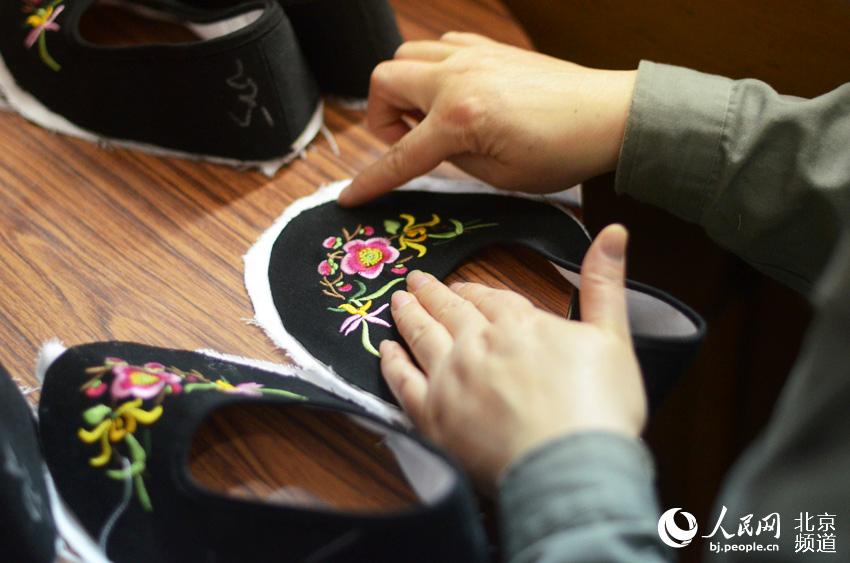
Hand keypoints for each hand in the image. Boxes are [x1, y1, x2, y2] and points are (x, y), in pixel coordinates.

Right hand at [338, 33, 636, 205]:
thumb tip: (428, 152)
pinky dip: (432, 68)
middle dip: (382, 116)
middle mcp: (457, 78)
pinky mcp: (489, 47)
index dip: (371, 180)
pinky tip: (451, 92)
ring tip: (428, 117)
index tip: (350, 196)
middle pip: (384, 81)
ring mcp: (472, 55)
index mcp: (459, 117)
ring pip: (406, 56)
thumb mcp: (500, 175)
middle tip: (407, 141)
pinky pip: (439, 46)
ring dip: (403, 88)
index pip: (400, 155)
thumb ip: (453, 161)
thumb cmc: (562, 151)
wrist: (608, 114)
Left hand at [379, 225, 645, 487]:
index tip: (460, 286)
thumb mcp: (612, 337)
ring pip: (422, 337)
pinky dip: (392, 364)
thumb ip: (605, 283)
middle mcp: (477, 344)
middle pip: (450, 312)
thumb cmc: (598, 407)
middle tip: (414, 279)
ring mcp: (450, 378)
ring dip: (409, 316)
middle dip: (433, 293)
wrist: (568, 467)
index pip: (491, 299)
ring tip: (397, 301)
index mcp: (519, 325)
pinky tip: (384, 352)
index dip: (474, 291)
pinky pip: (402, 383)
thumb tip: (615, 229)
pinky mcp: (432, 416)